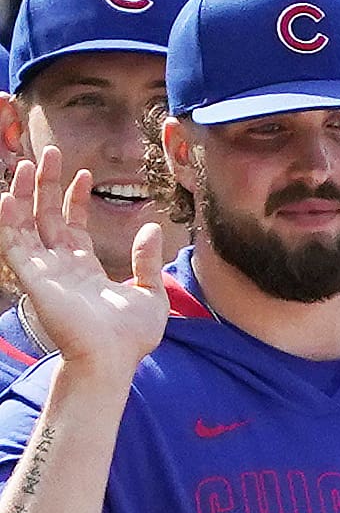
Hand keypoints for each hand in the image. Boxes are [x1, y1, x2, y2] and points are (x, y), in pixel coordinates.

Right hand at [0, 147, 166, 376]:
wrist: (114, 360)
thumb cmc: (131, 336)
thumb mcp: (150, 292)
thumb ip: (148, 260)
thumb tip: (152, 228)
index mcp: (85, 267)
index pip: (72, 224)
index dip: (74, 198)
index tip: (82, 173)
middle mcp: (60, 265)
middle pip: (46, 216)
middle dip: (46, 184)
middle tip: (48, 152)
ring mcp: (44, 271)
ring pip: (25, 224)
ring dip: (23, 194)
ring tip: (25, 165)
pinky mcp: (33, 278)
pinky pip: (14, 244)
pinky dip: (8, 220)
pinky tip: (8, 196)